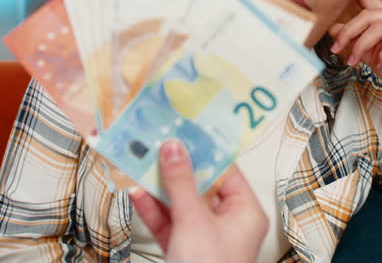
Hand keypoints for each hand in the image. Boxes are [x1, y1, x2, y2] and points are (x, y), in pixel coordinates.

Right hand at [129, 140, 267, 262]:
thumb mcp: (193, 221)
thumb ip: (181, 182)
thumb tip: (175, 148)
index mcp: (245, 212)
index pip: (226, 171)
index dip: (204, 150)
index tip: (183, 130)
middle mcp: (228, 223)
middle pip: (201, 185)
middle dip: (176, 167)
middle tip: (157, 142)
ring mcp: (205, 237)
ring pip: (181, 203)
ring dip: (159, 186)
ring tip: (140, 161)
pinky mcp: (184, 250)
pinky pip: (168, 223)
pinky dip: (153, 209)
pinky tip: (137, 192)